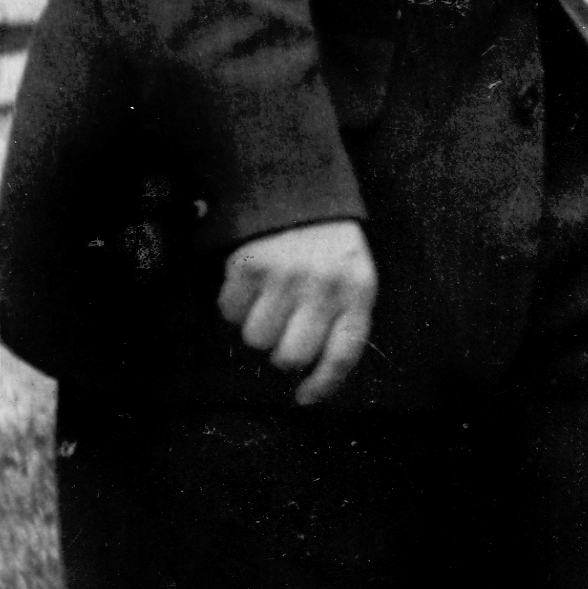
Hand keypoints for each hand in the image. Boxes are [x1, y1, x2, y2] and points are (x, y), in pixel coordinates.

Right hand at [218, 220, 377, 407]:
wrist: (296, 189)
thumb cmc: (328, 247)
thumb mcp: (353, 277)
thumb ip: (343, 320)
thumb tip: (315, 374)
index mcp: (357, 291)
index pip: (343, 354)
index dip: (323, 385)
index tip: (304, 398)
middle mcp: (323, 286)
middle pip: (291, 356)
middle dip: (282, 354)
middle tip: (283, 333)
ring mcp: (284, 276)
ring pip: (257, 339)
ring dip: (257, 329)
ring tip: (268, 302)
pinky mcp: (248, 265)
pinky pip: (229, 313)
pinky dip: (234, 306)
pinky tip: (250, 286)